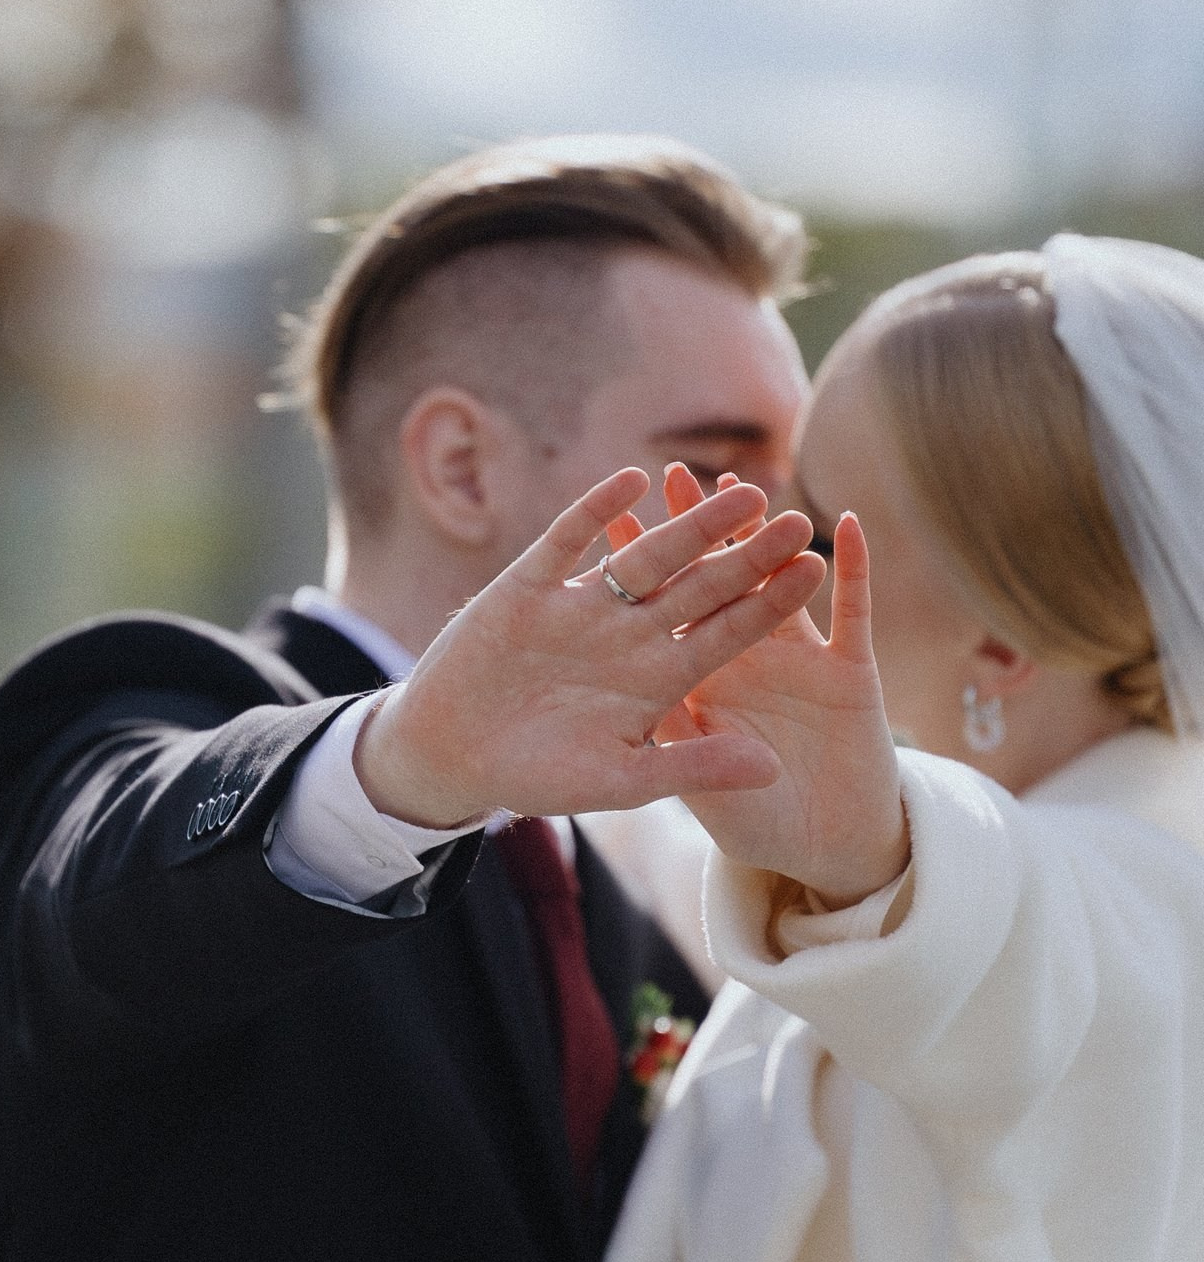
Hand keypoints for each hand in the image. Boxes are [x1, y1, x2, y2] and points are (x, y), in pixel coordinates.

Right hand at [353, 468, 826, 827]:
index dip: (767, 603)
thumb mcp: (621, 781)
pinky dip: (596, 512)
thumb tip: (773, 771)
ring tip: (739, 494)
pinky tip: (632, 480)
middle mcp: (626, 636)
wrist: (448, 756)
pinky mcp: (529, 587)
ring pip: (645, 557)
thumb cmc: (535, 777)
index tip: (814, 572)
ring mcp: (580, 608)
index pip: (724, 633)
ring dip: (689, 526)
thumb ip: (694, 768)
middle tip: (798, 520)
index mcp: (654, 681)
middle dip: (745, 556)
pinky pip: (567, 540)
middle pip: (698, 587)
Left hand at [654, 467, 907, 905]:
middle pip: (716, 585)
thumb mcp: (707, 797)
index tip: (614, 523)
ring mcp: (800, 662)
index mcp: (699, 684)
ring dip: (768, 541)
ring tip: (753, 489)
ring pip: (779, 587)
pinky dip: (854, 571)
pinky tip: (847, 526)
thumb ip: (679, 755)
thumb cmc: (757, 827)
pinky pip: (854, 613)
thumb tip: (647, 711)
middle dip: (699, 535)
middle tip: (678, 477)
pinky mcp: (852, 672)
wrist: (826, 850)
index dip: (642, 574)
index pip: (664, 617)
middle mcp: (745, 662)